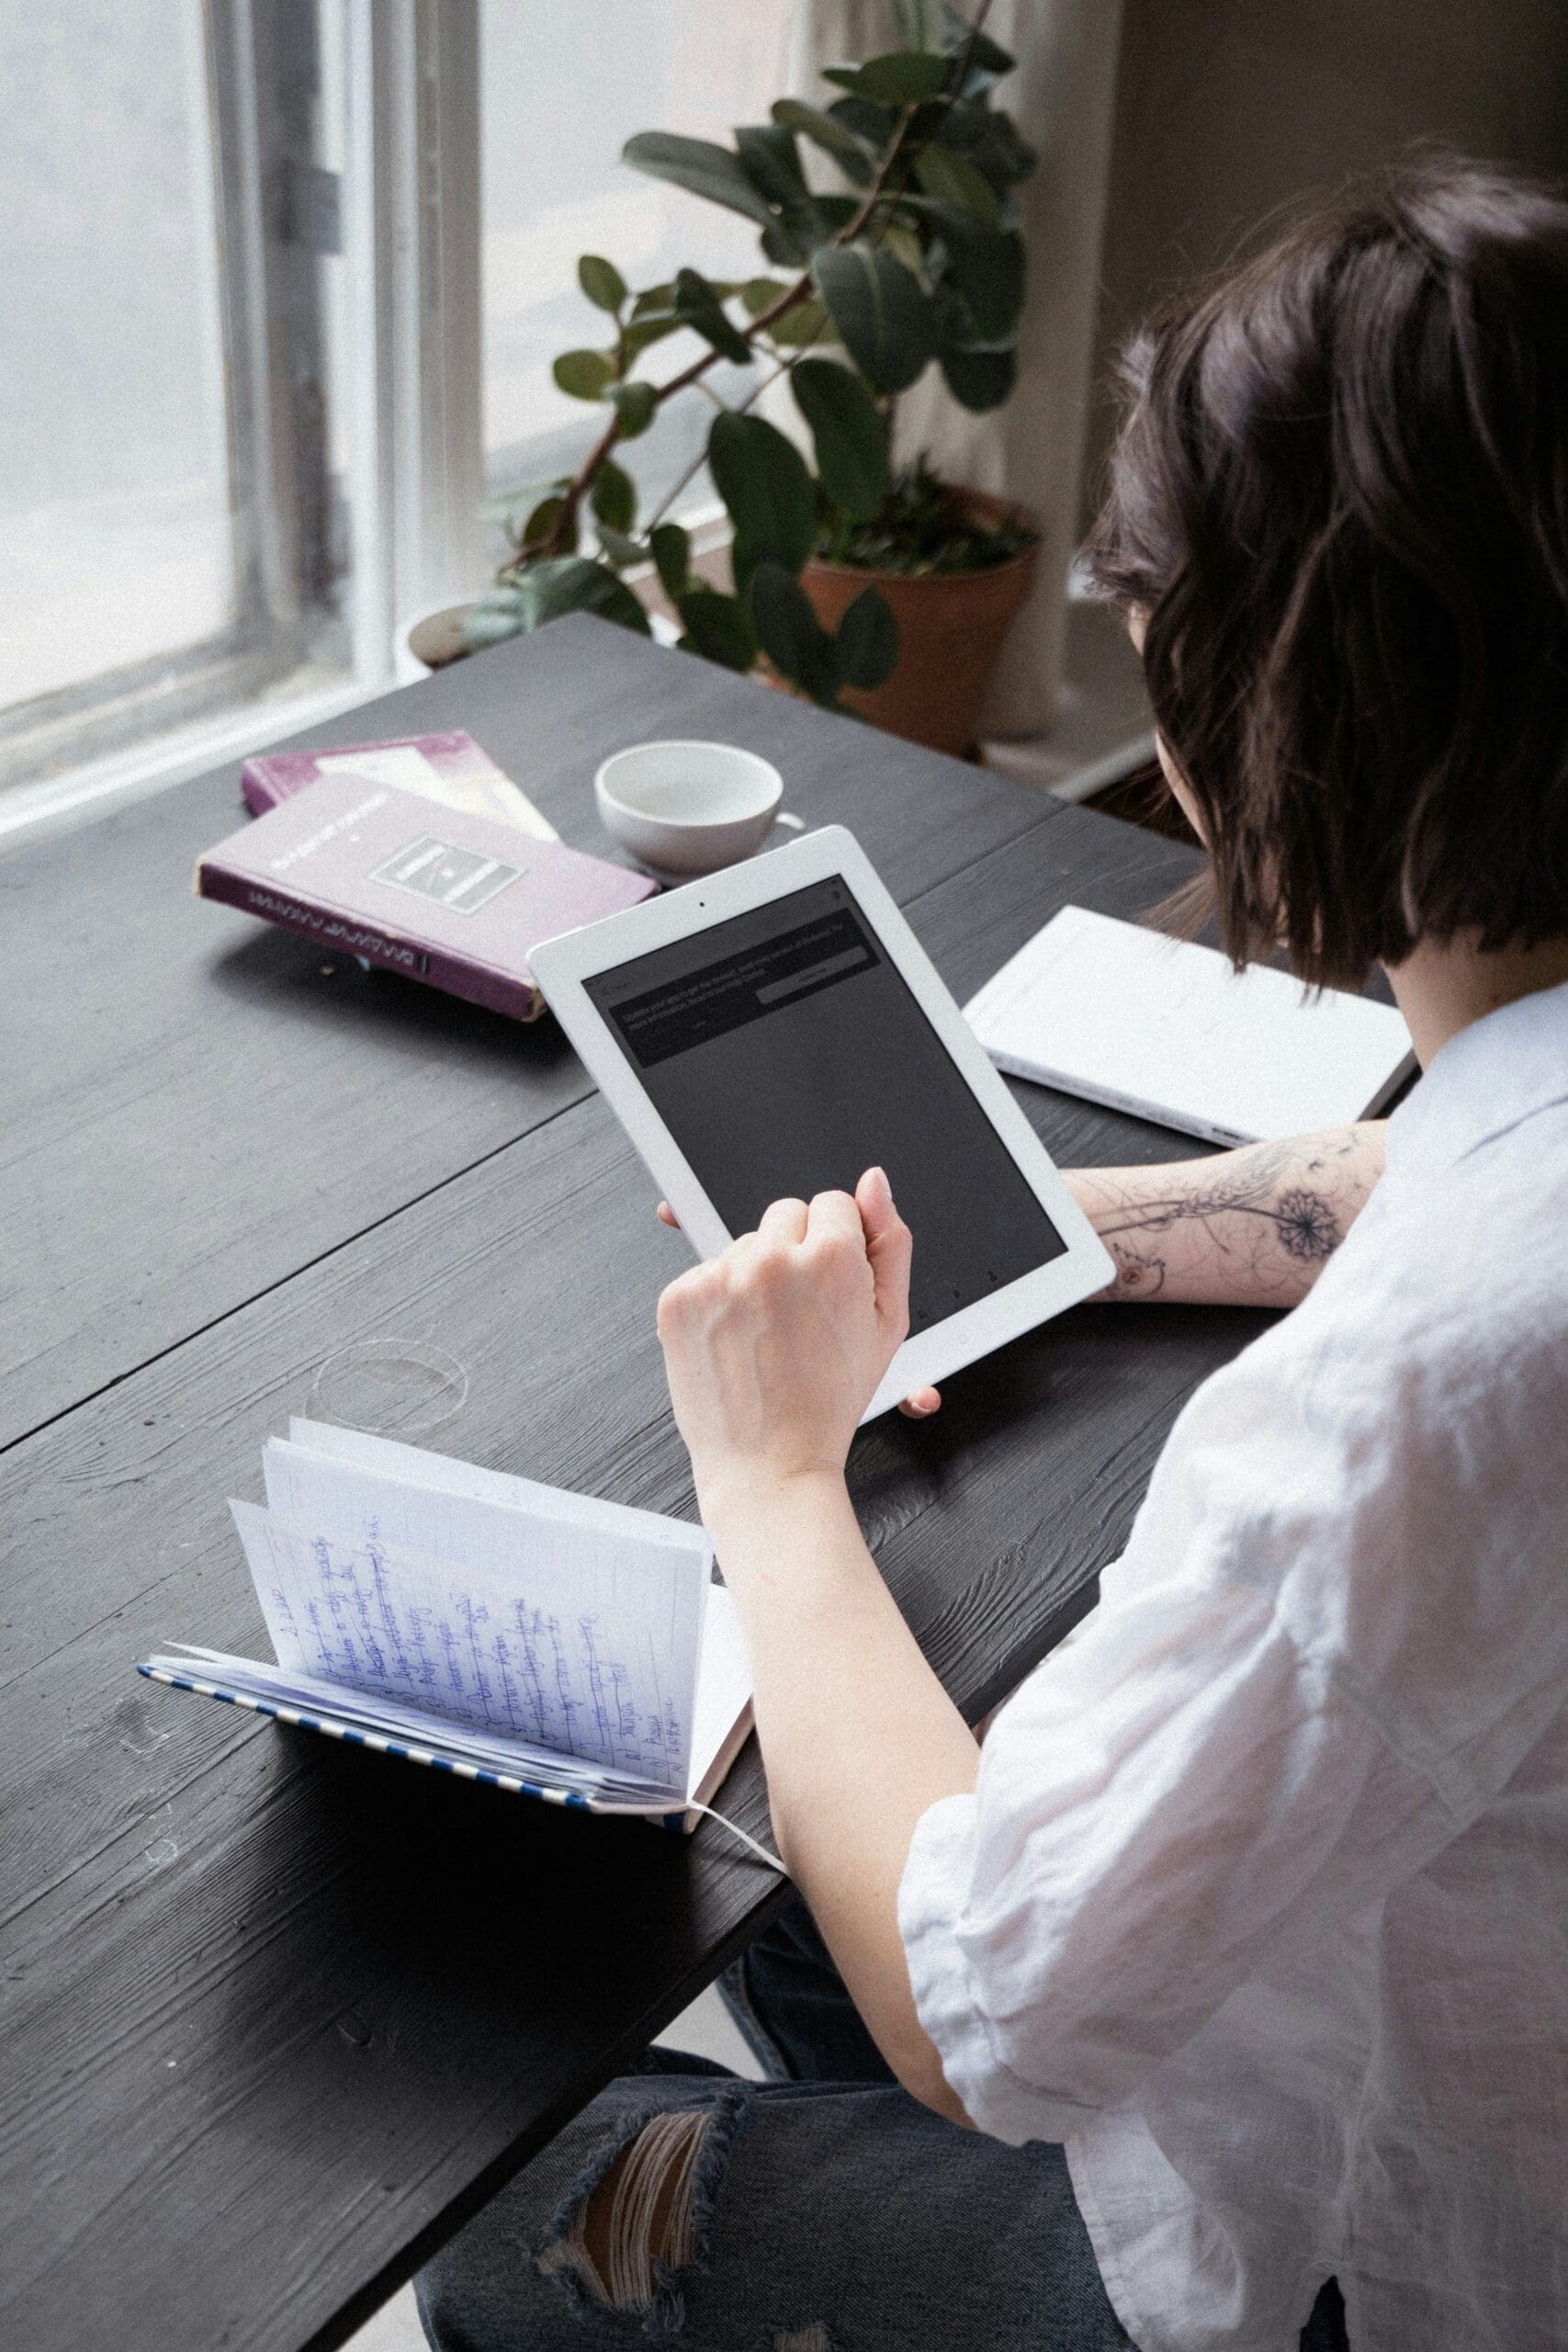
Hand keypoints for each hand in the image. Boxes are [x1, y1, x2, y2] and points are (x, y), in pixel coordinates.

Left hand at [655, 1197, 940, 1418]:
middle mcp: (772, 1260)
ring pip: (745, 1243)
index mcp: (831, 1259)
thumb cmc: (830, 1401)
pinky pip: (706, 1271)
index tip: (830, 1287)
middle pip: (786, 1213)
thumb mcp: (888, 1323)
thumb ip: (890, 1242)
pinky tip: (737, 1340)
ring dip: (755, 1275)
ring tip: (768, 1335)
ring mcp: (720, 1277)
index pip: (832, 1202)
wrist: (769, 1463)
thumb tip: (874, 1182)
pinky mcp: (680, 1297)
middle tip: (800, 1314)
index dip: (836, 1246)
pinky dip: (719, 1300)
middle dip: (796, 1251)